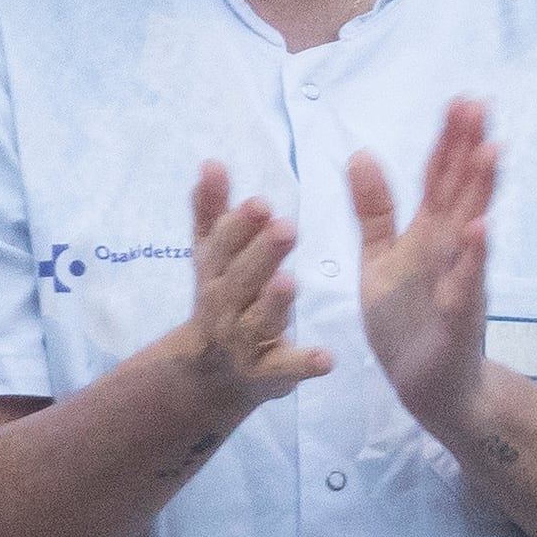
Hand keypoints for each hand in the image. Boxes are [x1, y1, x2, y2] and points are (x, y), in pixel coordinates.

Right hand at [175, 159, 328, 418]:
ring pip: (258, 321)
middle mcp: (223, 307)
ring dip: (273, 302)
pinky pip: (285, 369)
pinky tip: (327, 358)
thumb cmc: (222, 298)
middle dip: (261, 254)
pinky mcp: (265, 374)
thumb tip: (211, 162)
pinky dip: (303, 364)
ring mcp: (242, 342)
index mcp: (214, 273)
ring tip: (290, 281)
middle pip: (241, 279)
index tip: (261, 204)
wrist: (209, 373)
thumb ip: (212, 211)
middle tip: (285, 227)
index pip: (223, 246)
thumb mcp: (211, 255)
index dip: (240, 226)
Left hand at [349, 100, 498, 436]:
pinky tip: (479, 228)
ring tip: (490, 151)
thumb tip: (359, 152)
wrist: (427, 385)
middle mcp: (450, 250)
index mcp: (429, 234)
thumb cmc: (407, 322)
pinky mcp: (459, 317)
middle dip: (469, 150)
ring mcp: (459, 280)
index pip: (440, 179)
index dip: (448, 141)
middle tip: (478, 106)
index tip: (459, 100)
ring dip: (481, 190)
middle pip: (460, 192)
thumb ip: (374, 210)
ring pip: (471, 227)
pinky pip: (466, 282)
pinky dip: (473, 256)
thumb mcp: (379, 259)